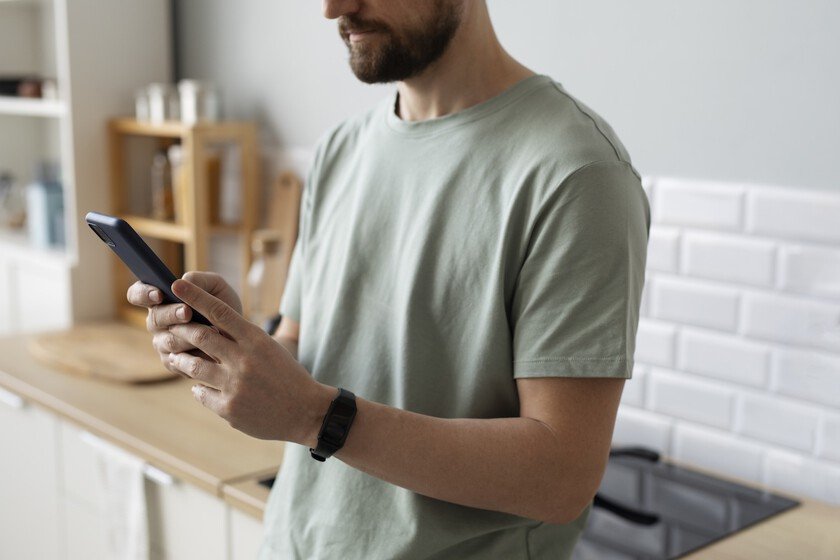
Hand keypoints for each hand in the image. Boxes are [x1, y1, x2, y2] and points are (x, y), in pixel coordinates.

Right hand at [126, 271, 242, 376]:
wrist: (239, 334)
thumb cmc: (223, 305)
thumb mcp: (216, 287)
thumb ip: (200, 280)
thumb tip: (181, 281)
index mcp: (160, 299)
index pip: (137, 294)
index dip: (143, 294)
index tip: (159, 294)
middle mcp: (156, 322)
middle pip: (153, 319)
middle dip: (171, 314)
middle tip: (187, 312)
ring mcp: (162, 343)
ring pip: (167, 341)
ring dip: (187, 335)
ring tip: (208, 330)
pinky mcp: (173, 363)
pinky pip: (178, 361)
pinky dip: (195, 354)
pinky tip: (209, 350)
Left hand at [166, 278, 332, 442]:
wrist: (306, 411)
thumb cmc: (287, 375)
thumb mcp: (269, 348)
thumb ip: (242, 339)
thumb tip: (210, 328)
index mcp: (256, 340)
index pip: (220, 312)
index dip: (195, 297)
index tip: (177, 284)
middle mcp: (243, 360)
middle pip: (200, 336)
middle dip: (180, 329)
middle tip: (169, 326)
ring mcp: (235, 385)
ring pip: (193, 366)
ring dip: (180, 360)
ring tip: (175, 357)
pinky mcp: (229, 408)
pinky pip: (200, 393)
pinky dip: (198, 388)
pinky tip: (201, 387)